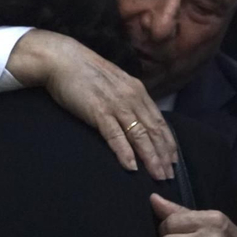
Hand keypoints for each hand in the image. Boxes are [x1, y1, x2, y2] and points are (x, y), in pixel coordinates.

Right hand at [7, 30, 177, 180]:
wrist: (63, 60)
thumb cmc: (86, 72)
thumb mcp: (116, 83)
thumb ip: (128, 98)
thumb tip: (137, 117)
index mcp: (138, 91)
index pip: (159, 121)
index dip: (168, 142)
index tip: (174, 160)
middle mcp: (132, 98)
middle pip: (153, 131)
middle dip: (164, 155)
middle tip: (169, 176)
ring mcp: (116, 105)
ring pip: (139, 135)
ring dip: (151, 158)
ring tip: (157, 176)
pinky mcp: (99, 112)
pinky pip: (115, 135)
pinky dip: (125, 152)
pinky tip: (132, 167)